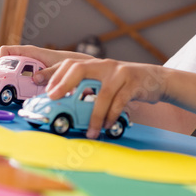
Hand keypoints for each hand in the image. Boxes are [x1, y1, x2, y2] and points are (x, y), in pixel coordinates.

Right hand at [0, 45, 90, 84]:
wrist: (81, 68)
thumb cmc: (70, 62)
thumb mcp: (61, 66)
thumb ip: (49, 72)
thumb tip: (35, 78)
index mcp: (31, 53)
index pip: (6, 51)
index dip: (0, 60)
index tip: (1, 73)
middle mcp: (28, 61)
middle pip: (7, 67)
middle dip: (5, 77)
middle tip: (7, 87)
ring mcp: (30, 71)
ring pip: (15, 78)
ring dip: (15, 86)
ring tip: (18, 93)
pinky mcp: (35, 80)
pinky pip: (24, 85)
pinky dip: (24, 91)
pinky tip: (28, 96)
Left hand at [46, 58, 167, 139]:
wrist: (155, 79)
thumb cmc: (125, 83)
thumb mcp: (105, 80)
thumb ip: (88, 86)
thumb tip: (63, 101)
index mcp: (95, 65)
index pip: (70, 64)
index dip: (54, 73)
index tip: (40, 84)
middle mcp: (105, 65)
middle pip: (80, 68)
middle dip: (64, 83)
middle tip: (54, 97)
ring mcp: (120, 73)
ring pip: (103, 94)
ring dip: (95, 116)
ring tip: (90, 132)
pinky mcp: (134, 83)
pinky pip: (119, 102)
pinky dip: (111, 116)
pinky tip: (107, 126)